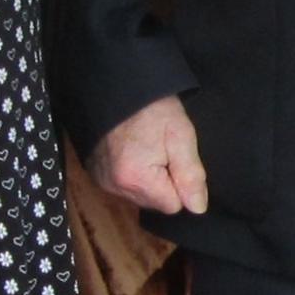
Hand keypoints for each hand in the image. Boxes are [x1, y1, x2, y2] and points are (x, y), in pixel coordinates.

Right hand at [95, 93, 209, 214]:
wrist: (119, 86)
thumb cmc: (154, 108)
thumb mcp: (181, 136)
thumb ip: (191, 175)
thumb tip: (198, 208)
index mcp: (136, 179)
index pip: (173, 205)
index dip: (179, 183)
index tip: (173, 157)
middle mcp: (115, 186)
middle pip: (154, 202)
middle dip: (163, 182)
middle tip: (160, 150)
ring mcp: (102, 182)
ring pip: (139, 196)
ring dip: (147, 179)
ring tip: (146, 148)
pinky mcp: (96, 176)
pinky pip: (124, 187)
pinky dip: (131, 174)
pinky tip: (132, 152)